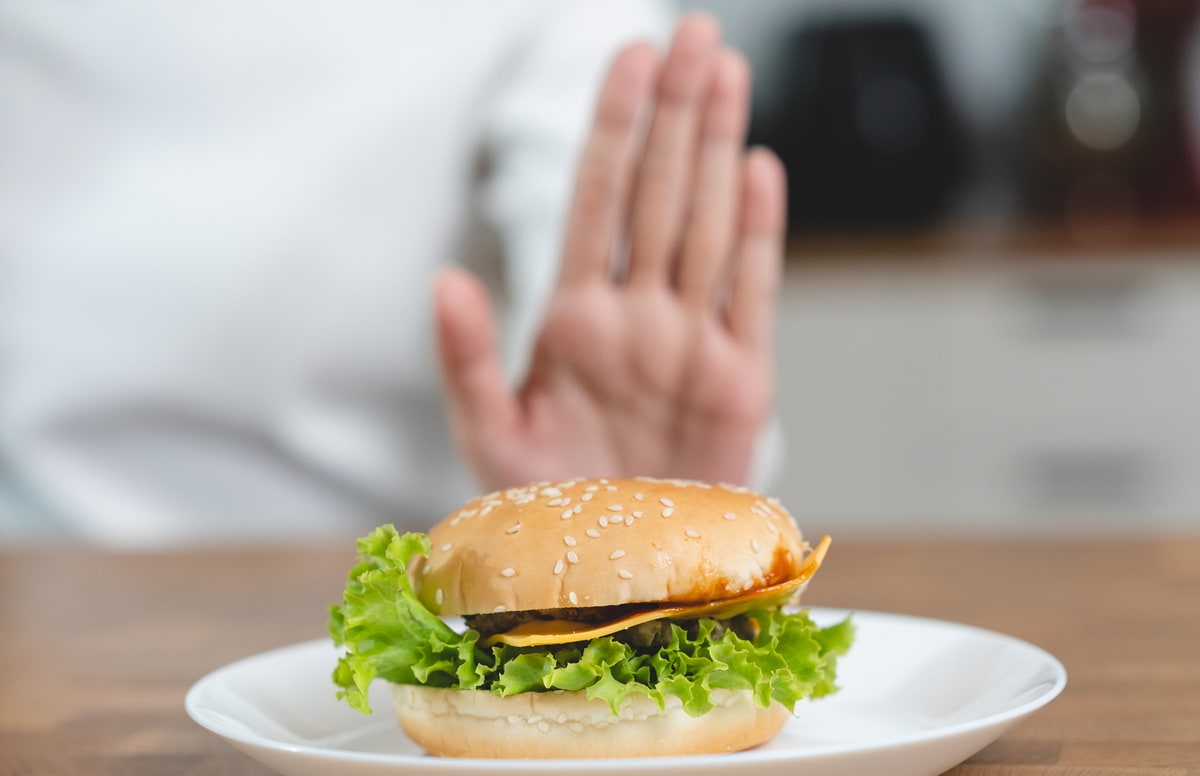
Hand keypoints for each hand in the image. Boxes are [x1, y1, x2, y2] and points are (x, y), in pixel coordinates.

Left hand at [435, 13, 785, 490]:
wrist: (617, 572)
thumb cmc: (547, 507)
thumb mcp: (490, 435)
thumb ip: (469, 357)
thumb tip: (444, 278)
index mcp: (574, 318)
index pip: (595, 200)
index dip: (612, 126)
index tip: (626, 53)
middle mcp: (637, 314)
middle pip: (658, 194)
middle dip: (673, 112)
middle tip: (693, 32)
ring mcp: (691, 341)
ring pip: (706, 224)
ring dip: (716, 148)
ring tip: (725, 72)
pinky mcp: (739, 379)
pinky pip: (752, 293)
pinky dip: (759, 234)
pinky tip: (758, 169)